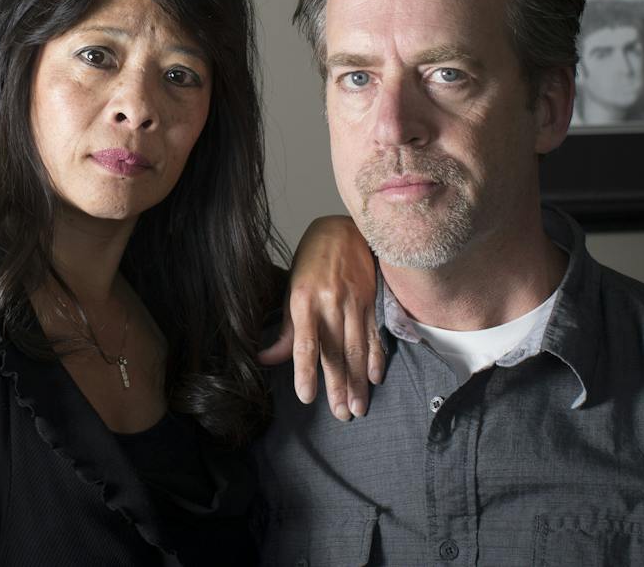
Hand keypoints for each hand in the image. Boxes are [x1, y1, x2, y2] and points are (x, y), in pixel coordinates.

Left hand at [258, 215, 382, 420]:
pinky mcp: (370, 301)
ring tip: (358, 406)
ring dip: (358, 381)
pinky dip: (375, 358)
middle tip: (342, 415)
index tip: (307, 396)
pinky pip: (373, 334)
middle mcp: (330, 303)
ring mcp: (353, 302)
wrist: (343, 229)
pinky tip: (375, 377)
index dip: (306, 371)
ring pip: (357, 349)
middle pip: (335, 352)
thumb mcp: (291, 290)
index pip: (305, 343)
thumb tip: (267, 359)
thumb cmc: (312, 261)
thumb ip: (286, 329)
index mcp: (303, 300)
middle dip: (338, 386)